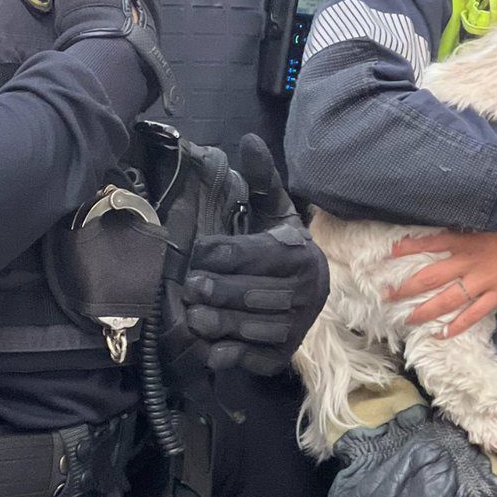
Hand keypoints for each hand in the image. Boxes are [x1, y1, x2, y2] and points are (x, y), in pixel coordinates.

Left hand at [180, 136, 327, 375]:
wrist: (307, 289)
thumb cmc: (279, 245)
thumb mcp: (273, 210)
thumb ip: (260, 178)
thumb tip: (248, 139)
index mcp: (301, 254)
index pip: (260, 255)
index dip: (227, 255)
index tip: (198, 253)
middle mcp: (306, 292)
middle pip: (257, 294)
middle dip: (221, 291)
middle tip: (190, 287)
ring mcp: (297, 326)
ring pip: (255, 327)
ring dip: (223, 324)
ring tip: (194, 316)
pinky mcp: (284, 354)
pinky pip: (257, 357)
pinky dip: (234, 356)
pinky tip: (212, 351)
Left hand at [387, 222, 496, 336]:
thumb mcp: (493, 221)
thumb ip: (470, 229)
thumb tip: (449, 231)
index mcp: (468, 238)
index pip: (431, 242)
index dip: (409, 247)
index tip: (389, 252)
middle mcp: (470, 260)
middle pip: (431, 276)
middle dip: (406, 287)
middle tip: (386, 295)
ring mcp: (484, 280)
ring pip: (447, 299)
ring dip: (425, 311)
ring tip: (408, 319)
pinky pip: (473, 313)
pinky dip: (457, 325)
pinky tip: (442, 334)